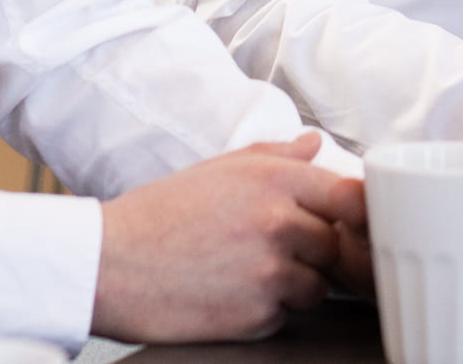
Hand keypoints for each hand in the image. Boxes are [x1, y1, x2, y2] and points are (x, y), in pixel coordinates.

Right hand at [92, 132, 366, 342]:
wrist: (112, 265)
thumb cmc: (161, 214)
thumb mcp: (217, 170)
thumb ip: (274, 155)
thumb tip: (313, 144)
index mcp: (272, 179)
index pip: (350, 196)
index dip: (347, 212)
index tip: (333, 221)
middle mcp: (278, 222)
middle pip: (334, 245)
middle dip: (310, 251)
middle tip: (264, 247)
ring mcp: (270, 272)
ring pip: (315, 286)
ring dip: (291, 285)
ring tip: (241, 271)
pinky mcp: (258, 316)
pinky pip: (285, 316)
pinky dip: (264, 311)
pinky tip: (228, 293)